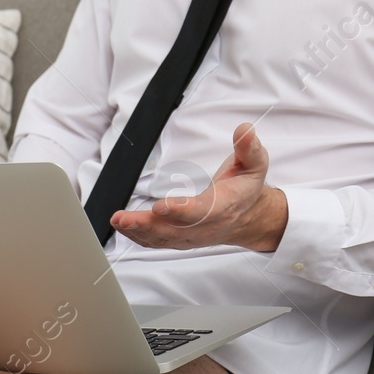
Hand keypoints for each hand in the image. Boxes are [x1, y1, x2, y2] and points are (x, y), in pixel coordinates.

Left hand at [109, 121, 287, 251]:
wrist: (250, 217)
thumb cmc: (246, 189)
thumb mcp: (255, 164)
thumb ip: (249, 148)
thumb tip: (244, 131)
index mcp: (223, 207)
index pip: (200, 212)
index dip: (180, 211)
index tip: (161, 206)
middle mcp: (205, 226)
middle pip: (174, 229)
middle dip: (147, 224)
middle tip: (123, 218)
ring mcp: (191, 236)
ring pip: (162, 237)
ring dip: (137, 231)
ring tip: (117, 220)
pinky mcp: (181, 239)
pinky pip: (158, 241)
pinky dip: (139, 237)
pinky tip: (123, 227)